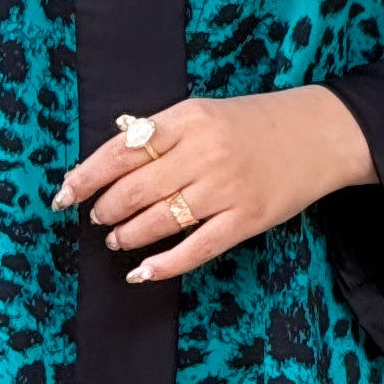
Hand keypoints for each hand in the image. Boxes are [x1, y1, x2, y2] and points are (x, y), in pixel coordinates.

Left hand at [52, 87, 374, 284]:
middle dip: (106, 209)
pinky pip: (196, 248)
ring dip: (128, 235)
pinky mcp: (246, 219)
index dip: (87, 176)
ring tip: (116, 239)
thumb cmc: (255, 123)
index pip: (122, 151)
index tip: (65, 194)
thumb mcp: (204, 111)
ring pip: (159, 220)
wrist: (319, 134)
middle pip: (135, 189)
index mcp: (188, 119)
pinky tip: (142, 271)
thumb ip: (161, 131)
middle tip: (97, 218)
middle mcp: (204, 152)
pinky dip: (164, 264)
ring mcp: (226, 188)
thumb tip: (111, 151)